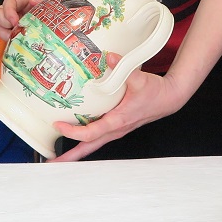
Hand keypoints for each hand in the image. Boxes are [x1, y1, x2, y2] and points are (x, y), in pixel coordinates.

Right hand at [0, 0, 53, 41]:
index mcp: (20, 1)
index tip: (15, 22)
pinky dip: (11, 43)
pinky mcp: (15, 35)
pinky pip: (6, 40)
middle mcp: (13, 12)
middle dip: (3, 22)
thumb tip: (33, 0)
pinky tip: (22, 44)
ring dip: (5, 35)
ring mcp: (12, 24)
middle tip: (16, 29)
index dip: (8, 12)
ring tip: (18, 39)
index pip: (8, 3)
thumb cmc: (52, 3)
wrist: (59, 14)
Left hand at [50, 58, 187, 161]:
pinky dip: (84, 141)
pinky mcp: (117, 127)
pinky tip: (76, 137)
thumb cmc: (155, 92)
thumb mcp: (140, 78)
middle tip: (52, 164)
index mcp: (118, 120)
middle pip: (88, 147)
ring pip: (92, 145)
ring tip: (59, 157)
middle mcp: (115, 129)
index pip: (91, 132)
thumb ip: (123, 67)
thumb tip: (109, 57)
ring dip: (75, 152)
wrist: (169, 99)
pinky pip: (97, 138)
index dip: (73, 132)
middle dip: (70, 157)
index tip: (58, 125)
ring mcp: (116, 130)